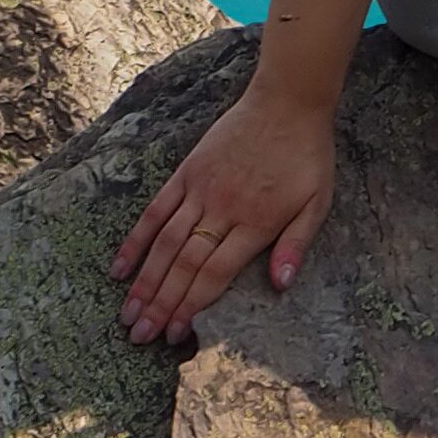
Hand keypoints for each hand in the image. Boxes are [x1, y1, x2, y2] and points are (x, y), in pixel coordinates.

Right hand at [108, 82, 336, 344]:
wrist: (288, 100)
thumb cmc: (307, 154)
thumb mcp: (318, 201)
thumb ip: (296, 244)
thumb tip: (280, 285)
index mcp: (255, 222)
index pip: (215, 274)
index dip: (192, 306)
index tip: (173, 335)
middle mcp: (222, 209)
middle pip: (184, 265)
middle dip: (160, 305)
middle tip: (139, 336)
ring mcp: (200, 190)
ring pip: (165, 243)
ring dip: (144, 281)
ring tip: (126, 314)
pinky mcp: (187, 172)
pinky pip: (156, 210)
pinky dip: (136, 239)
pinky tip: (120, 266)